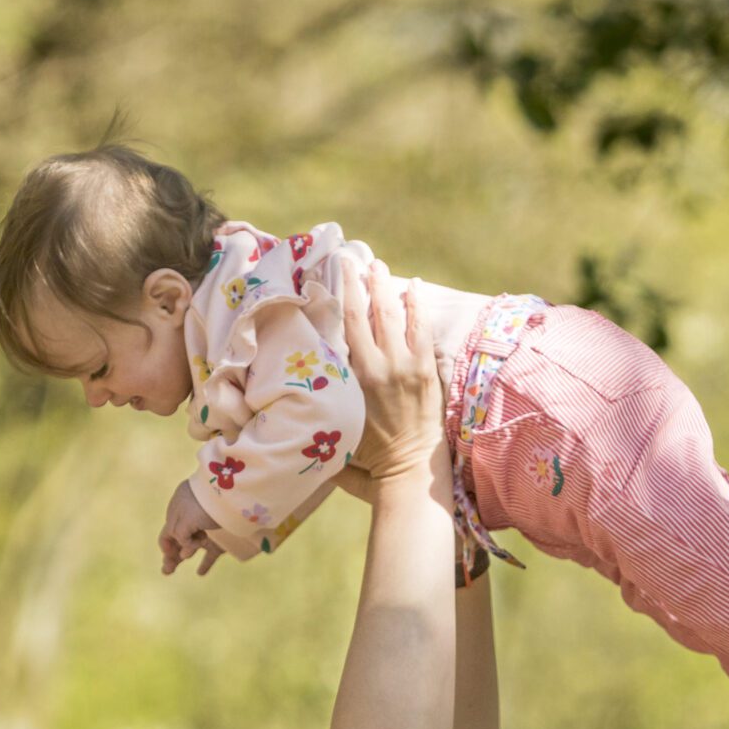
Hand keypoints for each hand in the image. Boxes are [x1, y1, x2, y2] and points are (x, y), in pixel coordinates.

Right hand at [158, 480, 225, 576]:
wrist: (234, 497)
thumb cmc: (206, 506)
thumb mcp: (184, 520)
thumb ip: (177, 535)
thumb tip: (183, 552)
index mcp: (180, 511)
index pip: (168, 531)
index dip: (166, 545)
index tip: (168, 554)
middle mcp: (191, 520)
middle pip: (177, 541)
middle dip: (169, 555)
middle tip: (166, 570)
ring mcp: (206, 531)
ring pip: (191, 548)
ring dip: (180, 559)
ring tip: (169, 571)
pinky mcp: (221, 540)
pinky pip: (211, 554)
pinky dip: (205, 564)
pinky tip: (200, 573)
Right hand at [340, 256, 443, 481]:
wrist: (409, 470)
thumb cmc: (367, 456)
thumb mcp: (337, 423)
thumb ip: (325, 396)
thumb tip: (302, 375)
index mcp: (353, 378)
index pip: (345, 325)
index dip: (340, 294)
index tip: (331, 273)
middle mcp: (379, 365)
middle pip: (368, 312)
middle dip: (359, 282)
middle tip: (351, 258)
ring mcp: (406, 365)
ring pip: (394, 315)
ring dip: (385, 287)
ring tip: (377, 265)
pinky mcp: (426, 370)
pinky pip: (421, 329)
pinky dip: (416, 306)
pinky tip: (412, 286)